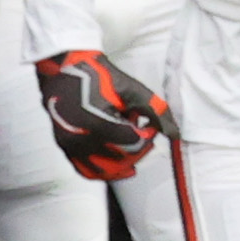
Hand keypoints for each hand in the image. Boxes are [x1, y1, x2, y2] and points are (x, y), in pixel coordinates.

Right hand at [35, 48, 166, 182]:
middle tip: (141, 134)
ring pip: (103, 171)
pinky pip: (85, 169)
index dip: (147, 138)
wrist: (65, 69)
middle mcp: (81, 139)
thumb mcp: (132, 90)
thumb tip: (175, 134)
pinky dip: (102, 170)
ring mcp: (70, 146)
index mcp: (98, 124)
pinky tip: (117, 166)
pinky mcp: (64, 147)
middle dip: (137, 150)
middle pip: (121, 160)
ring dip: (122, 163)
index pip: (134, 146)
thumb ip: (156, 112)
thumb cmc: (99, 77)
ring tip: (130, 148)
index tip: (148, 125)